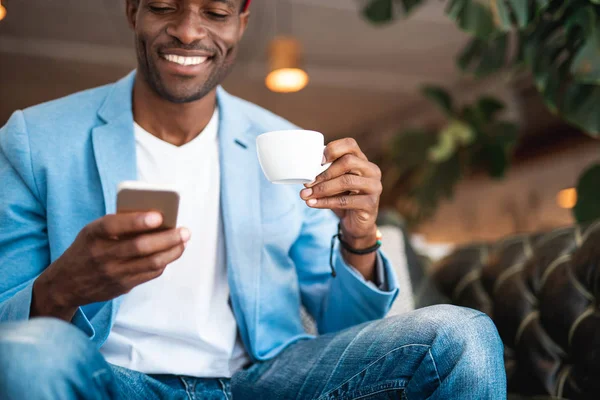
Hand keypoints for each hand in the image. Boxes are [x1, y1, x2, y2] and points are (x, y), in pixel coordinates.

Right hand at [31, 212, 190, 320]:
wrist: (66, 283)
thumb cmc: (88, 248)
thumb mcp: (93, 231)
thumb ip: (119, 224)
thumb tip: (158, 219)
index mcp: (94, 234)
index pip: (115, 225)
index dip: (138, 221)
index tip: (159, 216)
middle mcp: (102, 254)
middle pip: (141, 247)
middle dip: (168, 238)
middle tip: (185, 231)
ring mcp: (113, 273)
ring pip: (151, 263)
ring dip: (172, 251)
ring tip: (183, 241)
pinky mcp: (122, 286)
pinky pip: (150, 274)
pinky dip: (164, 262)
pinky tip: (171, 254)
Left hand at [300, 138, 381, 279]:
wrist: (356, 224)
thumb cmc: (343, 198)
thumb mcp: (333, 183)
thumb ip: (324, 173)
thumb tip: (301, 172)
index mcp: (362, 160)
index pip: (350, 144)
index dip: (332, 149)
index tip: (316, 161)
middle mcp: (371, 170)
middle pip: (348, 162)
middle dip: (324, 172)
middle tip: (307, 183)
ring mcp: (374, 187)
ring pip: (346, 181)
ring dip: (322, 188)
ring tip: (306, 195)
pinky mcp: (371, 204)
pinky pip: (346, 201)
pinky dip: (326, 202)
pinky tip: (313, 204)